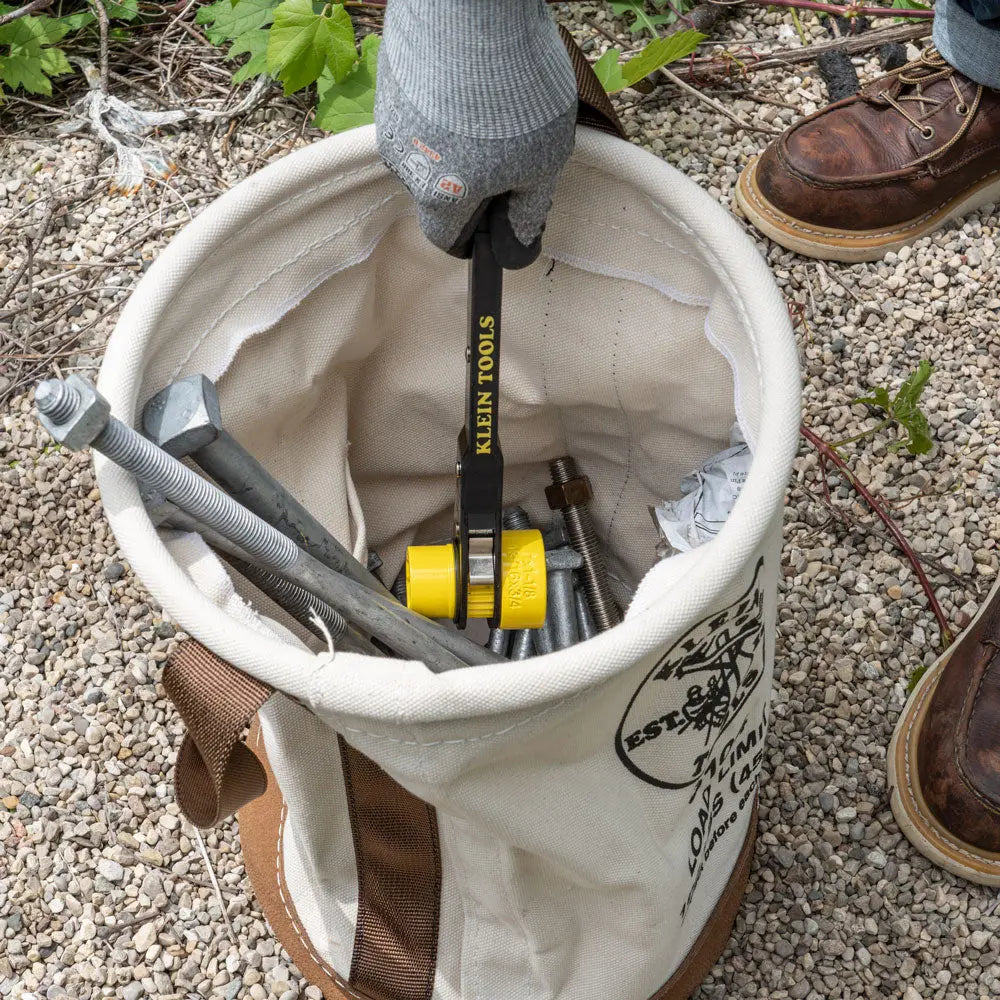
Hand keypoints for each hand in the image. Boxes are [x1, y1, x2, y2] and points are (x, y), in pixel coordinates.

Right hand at [374, 0, 576, 267]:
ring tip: (493, 107)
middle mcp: (406, 166)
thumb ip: (528, 211)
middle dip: (471, 183)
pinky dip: (443, 110)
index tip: (494, 222)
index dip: (474, 237)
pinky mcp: (389, 84)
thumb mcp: (543, 161)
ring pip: (428, 152)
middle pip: (438, 194)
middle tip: (510, 151)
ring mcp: (391, 123)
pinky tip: (471, 84)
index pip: (446, 239)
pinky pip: (418, 114)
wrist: (472, 5)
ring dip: (457, 143)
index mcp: (440, 196)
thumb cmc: (515, 86)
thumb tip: (518, 245)